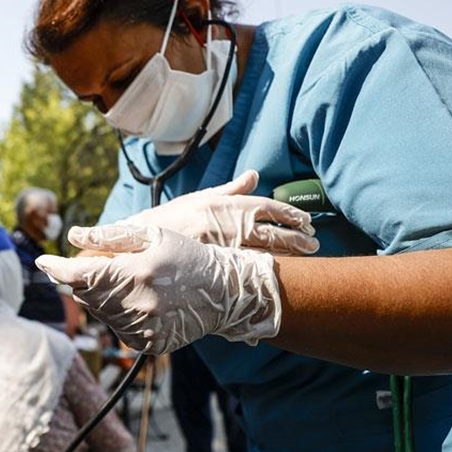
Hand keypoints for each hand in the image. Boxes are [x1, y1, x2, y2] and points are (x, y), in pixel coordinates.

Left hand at [36, 224, 280, 354]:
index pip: (79, 275)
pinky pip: (116, 329)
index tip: (43, 261)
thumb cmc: (189, 256)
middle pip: (84, 295)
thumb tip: (74, 236)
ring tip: (120, 282)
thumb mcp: (154, 234)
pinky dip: (115, 314)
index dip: (56, 268)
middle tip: (92, 267)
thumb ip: (112, 237)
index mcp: (135, 273)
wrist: (226, 293)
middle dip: (80, 280)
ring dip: (98, 297)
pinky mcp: (148, 344)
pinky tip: (133, 300)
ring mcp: (143, 328)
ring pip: (98, 313)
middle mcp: (137, 304)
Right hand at [118, 170, 318, 254]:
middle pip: (270, 230)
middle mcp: (224, 221)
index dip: (290, 214)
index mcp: (223, 203)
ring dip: (286, 256)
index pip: (266, 206)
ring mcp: (218, 244)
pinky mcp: (212, 264)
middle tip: (313, 243)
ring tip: (304, 260)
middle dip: (296, 237)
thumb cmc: (170, 219)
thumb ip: (231, 190)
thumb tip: (254, 175)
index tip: (306, 221)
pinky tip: (276, 276)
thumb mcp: (200, 199)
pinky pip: (244, 269)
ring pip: (262, 250)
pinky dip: (263, 272)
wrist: (138, 241)